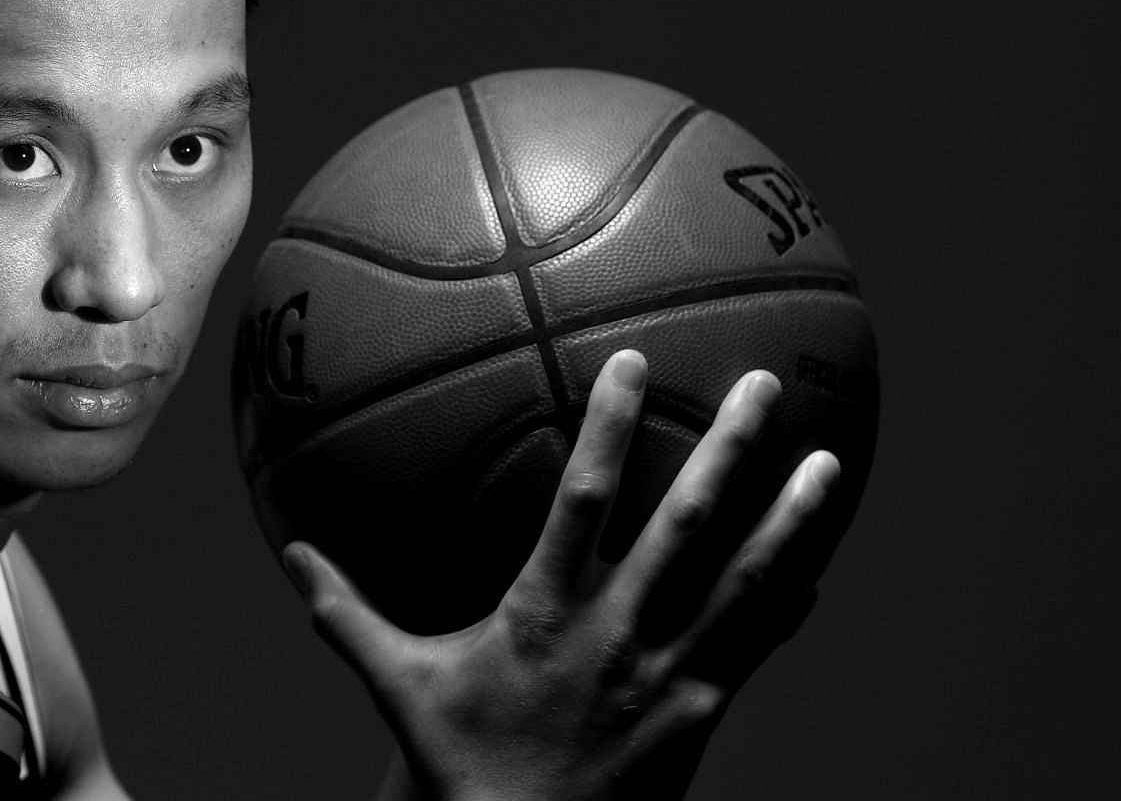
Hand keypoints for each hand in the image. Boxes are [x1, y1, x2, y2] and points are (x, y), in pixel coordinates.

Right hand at [286, 349, 840, 800]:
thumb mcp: (399, 685)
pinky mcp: (702, 712)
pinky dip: (789, 601)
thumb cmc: (462, 763)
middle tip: (764, 383)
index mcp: (546, 611)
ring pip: (744, 582)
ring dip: (792, 520)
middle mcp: (619, 632)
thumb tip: (288, 554)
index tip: (631, 360)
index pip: (583, 499)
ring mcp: (669, 672)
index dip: (609, 427)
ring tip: (832, 463)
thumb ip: (347, 613)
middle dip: (729, 450)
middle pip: (686, 526)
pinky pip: (756, 645)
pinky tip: (820, 566)